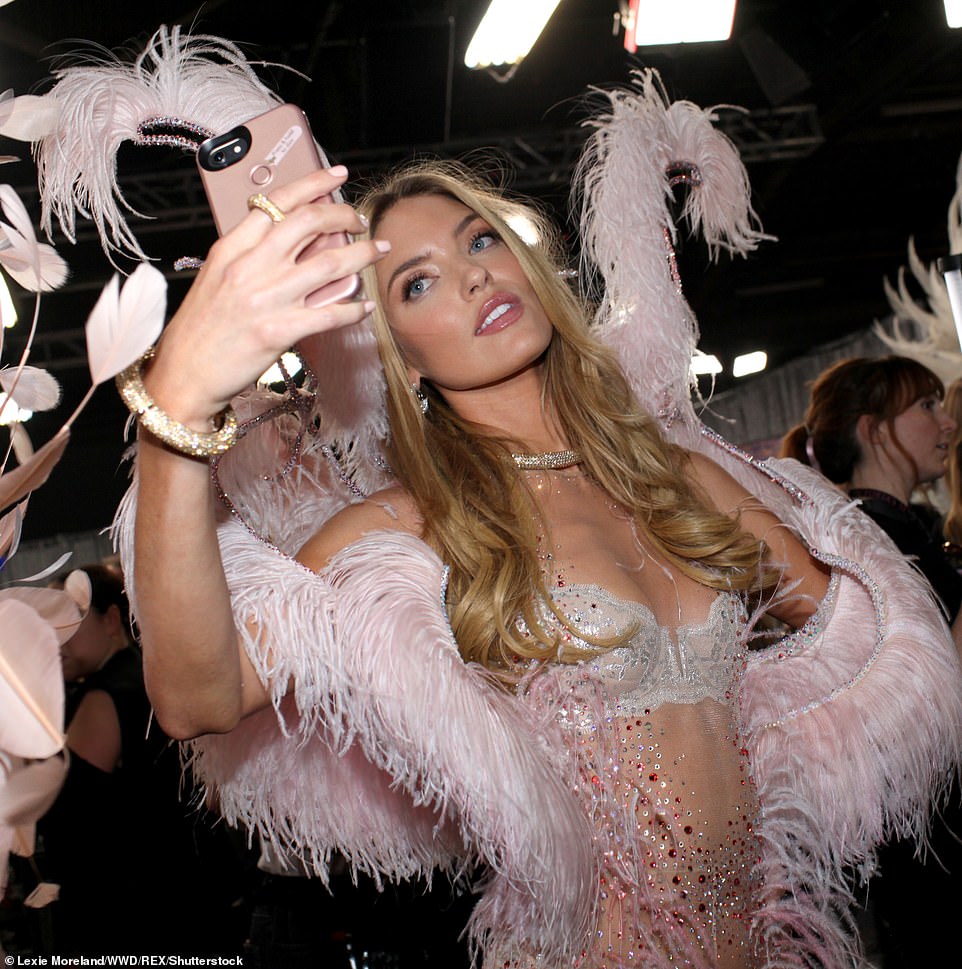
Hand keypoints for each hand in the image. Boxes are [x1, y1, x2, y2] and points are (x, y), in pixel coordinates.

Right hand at [142, 166, 387, 428]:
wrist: (183, 374)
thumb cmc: (200, 329)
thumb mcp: (215, 277)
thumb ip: (248, 254)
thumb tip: (292, 239)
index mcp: (231, 248)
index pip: (277, 202)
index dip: (314, 183)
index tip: (338, 176)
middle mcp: (250, 267)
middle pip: (309, 223)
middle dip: (345, 214)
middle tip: (362, 220)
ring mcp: (266, 299)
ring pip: (329, 264)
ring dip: (362, 254)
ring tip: (378, 250)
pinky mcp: (279, 331)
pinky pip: (330, 314)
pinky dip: (354, 308)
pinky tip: (365, 305)